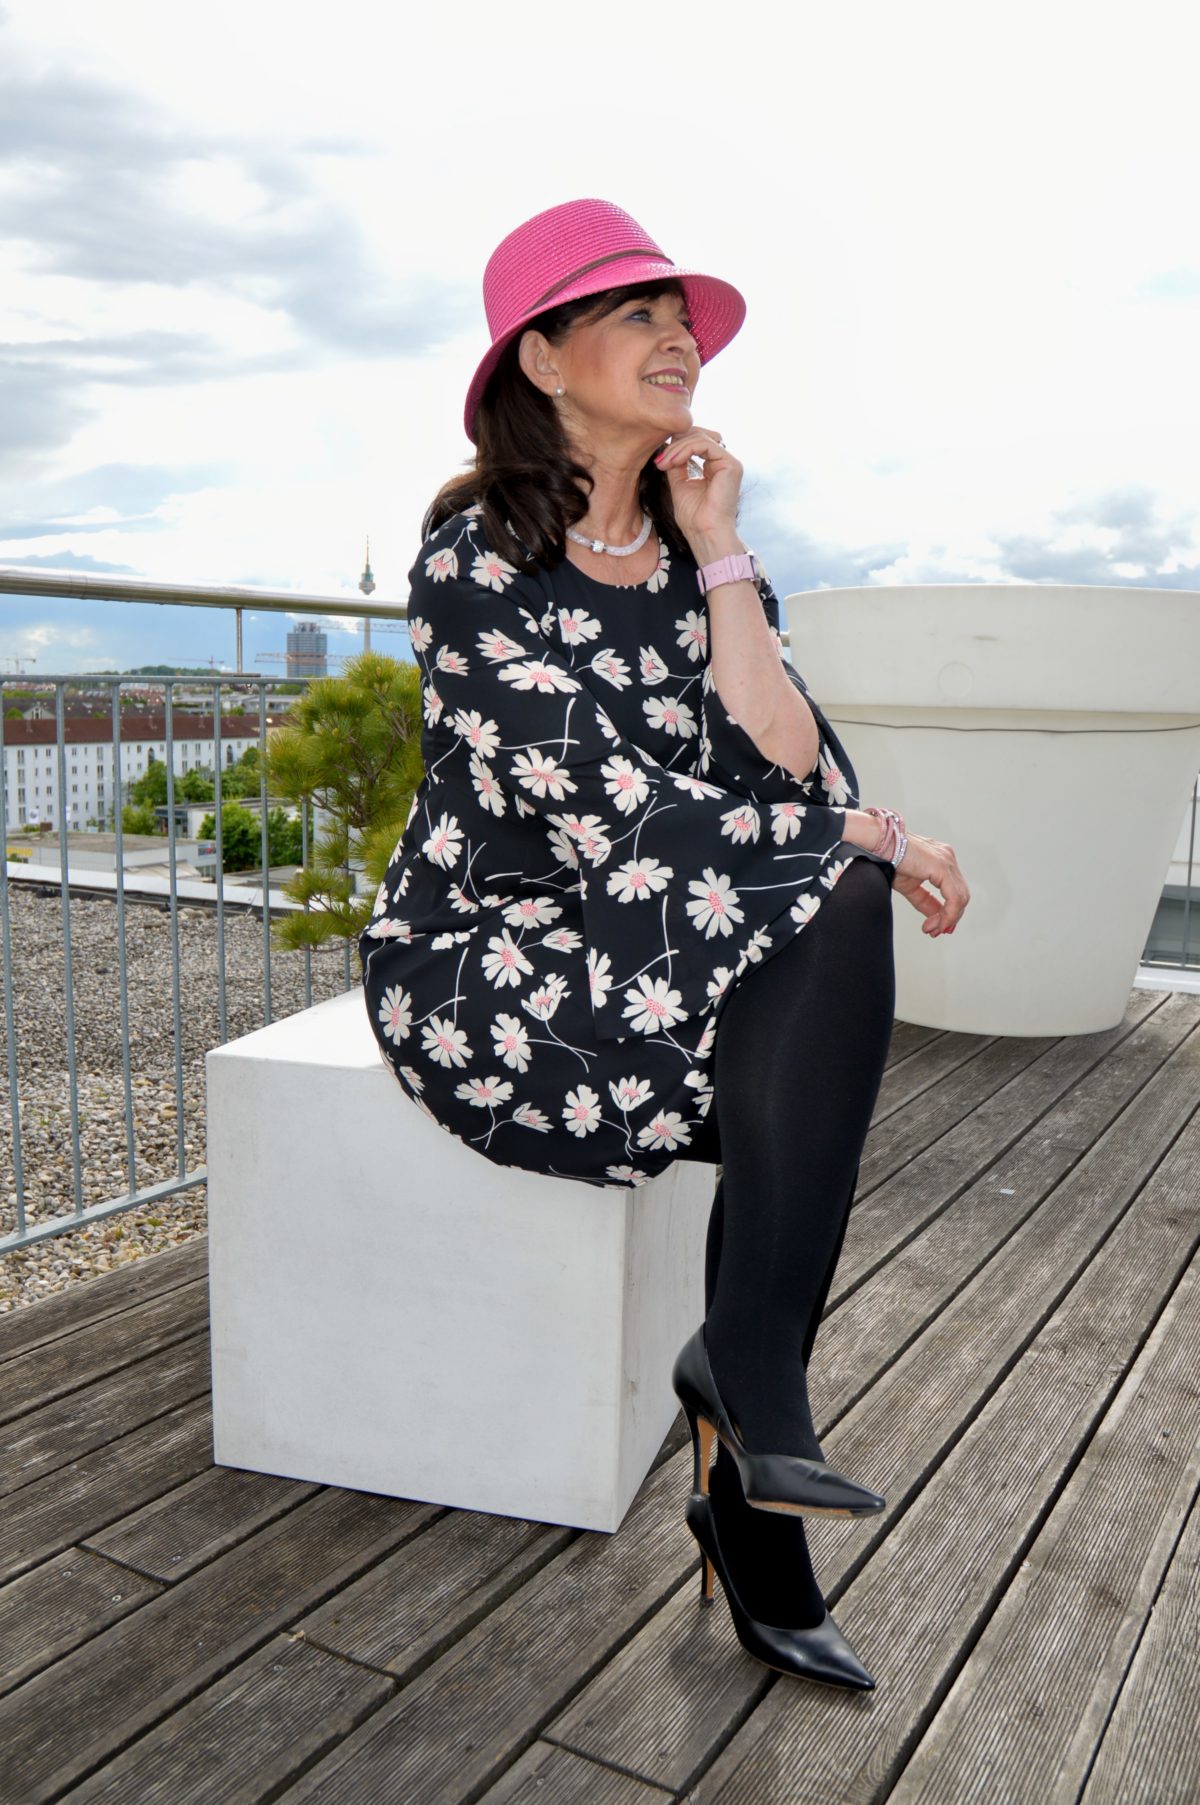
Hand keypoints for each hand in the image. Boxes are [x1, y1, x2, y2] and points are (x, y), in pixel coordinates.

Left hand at [654, 427, 742, 552]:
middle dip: (675, 445)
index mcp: (714, 466)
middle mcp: (724, 462)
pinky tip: (674, 461)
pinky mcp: (731, 464)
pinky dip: (686, 449)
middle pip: (698, 435)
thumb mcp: (679, 483)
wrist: (704, 534)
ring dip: (677, 448)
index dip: (675, 446)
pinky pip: (705, 444)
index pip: (695, 442)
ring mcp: (729, 462)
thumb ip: (677, 464)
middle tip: (660, 461)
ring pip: (699, 438)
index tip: (659, 462)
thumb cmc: (694, 518)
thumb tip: (668, 447)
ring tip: (664, 463)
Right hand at [890, 833, 970, 936]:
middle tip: (936, 931)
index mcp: (940, 859)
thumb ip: (924, 901)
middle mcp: (947, 858)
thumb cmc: (886, 857)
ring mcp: (947, 861)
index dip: (948, 912)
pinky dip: (947, 914)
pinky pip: (954, 897)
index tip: (938, 927)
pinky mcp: (943, 867)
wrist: (877, 843)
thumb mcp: (909, 886)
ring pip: (960, 898)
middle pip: (960, 895)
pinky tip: (937, 923)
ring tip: (933, 928)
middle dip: (949, 917)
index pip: (953, 890)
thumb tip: (934, 917)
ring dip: (947, 918)